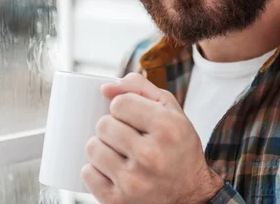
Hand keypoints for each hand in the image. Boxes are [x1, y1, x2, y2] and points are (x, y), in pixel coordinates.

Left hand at [82, 73, 222, 203]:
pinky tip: (114, 171)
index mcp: (167, 128)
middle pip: (104, 125)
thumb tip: (105, 88)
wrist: (191, 195)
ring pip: (93, 148)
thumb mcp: (171, 111)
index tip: (133, 117)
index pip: (119, 103)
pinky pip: (88, 173)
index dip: (123, 108)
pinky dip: (97, 170)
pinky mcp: (117, 201)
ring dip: (103, 148)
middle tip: (128, 138)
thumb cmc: (178, 148)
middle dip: (112, 128)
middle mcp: (150, 155)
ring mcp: (133, 182)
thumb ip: (140, 88)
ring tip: (121, 154)